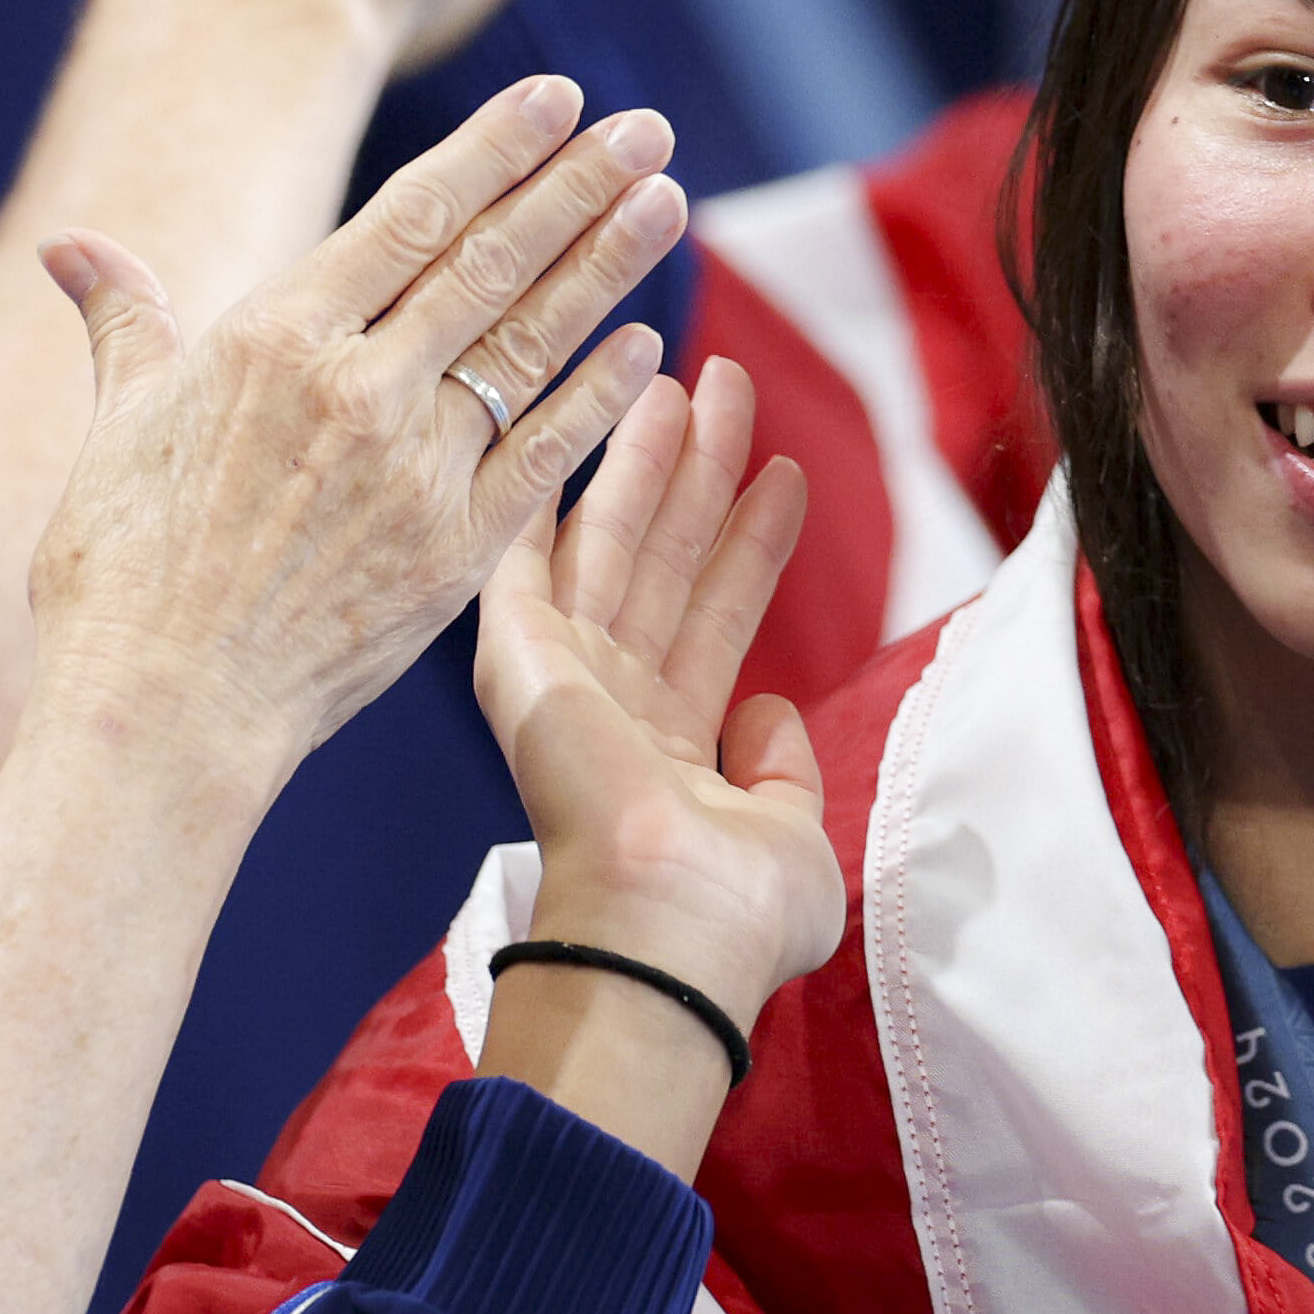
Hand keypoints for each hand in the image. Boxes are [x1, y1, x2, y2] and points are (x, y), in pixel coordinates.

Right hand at [26, 74, 695, 782]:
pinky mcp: (457, 550)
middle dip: (577, 186)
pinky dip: (600, 396)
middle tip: (648, 130)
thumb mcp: (118, 424)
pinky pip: (547, 454)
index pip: (413, 213)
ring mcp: (418, 468)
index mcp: (277, 336)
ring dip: (608, 267)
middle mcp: (360, 387)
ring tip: (667, 201)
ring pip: (533, 343)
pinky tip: (646, 346)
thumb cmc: (123, 571)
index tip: (557, 101)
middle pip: (493, 262)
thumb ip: (123, 321)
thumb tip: (69, 246)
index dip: (495, 151)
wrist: (163, 709)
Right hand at [475, 356, 839, 1033]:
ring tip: (690, 377)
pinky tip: (567, 424)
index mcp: (667, 749)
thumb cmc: (730, 919)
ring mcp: (564, 678)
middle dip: (698, 470)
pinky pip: (526, 555)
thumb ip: (783, 771)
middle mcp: (610, 706)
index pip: (716, 618)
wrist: (663, 937)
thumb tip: (772, 712)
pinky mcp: (521, 658)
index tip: (781, 473)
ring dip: (651, 458)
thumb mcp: (792, 838)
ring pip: (614, 540)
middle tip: (726, 384)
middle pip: (665, 559)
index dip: (752, 544)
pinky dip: (543, 488)